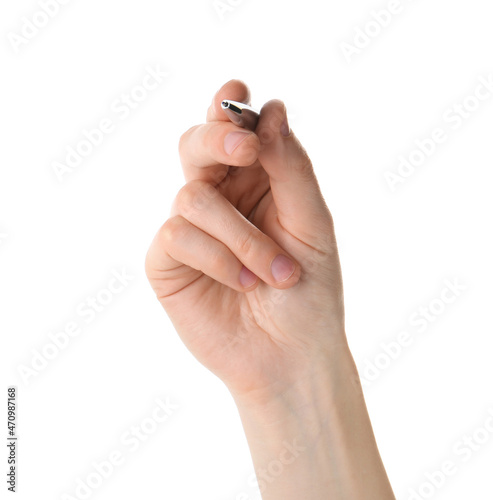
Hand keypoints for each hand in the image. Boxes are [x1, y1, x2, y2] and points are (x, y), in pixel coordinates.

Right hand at [145, 79, 345, 402]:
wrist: (290, 355)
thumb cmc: (310, 293)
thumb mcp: (312, 225)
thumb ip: (291, 169)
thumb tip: (270, 111)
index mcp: (256, 183)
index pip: (236, 131)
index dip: (229, 108)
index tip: (236, 95)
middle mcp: (220, 199)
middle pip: (195, 144)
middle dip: (216, 138)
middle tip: (244, 147)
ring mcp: (191, 229)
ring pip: (193, 195)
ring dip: (239, 235)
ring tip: (273, 273)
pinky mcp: (167, 260)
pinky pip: (178, 235)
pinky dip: (217, 258)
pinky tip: (242, 284)